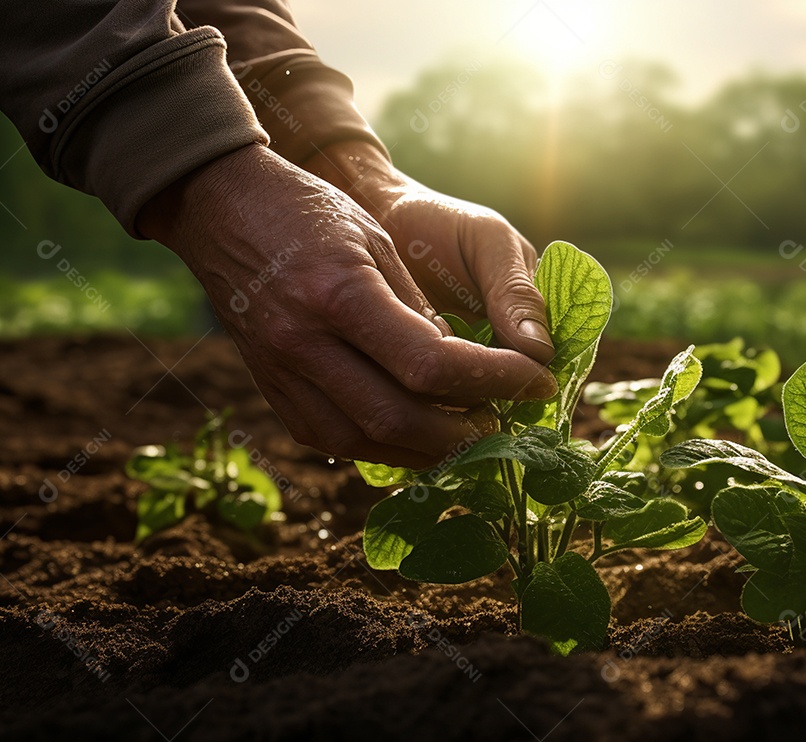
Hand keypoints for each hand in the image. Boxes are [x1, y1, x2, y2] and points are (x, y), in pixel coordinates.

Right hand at [137, 144, 556, 467]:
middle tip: (504, 421)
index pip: (432, 365)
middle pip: (399, 419)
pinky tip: (416, 434)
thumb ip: (420, 311)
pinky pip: (332, 438)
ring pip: (364, 442)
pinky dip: (382, 445)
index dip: (495, 382)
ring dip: (426, 451)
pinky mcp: (269, 389)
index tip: (535, 381)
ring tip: (468, 433)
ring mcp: (279, 372)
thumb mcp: (380, 241)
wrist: (220, 208)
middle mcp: (303, 342)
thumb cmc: (310, 212)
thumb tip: (465, 371)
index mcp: (340, 293)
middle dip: (464, 431)